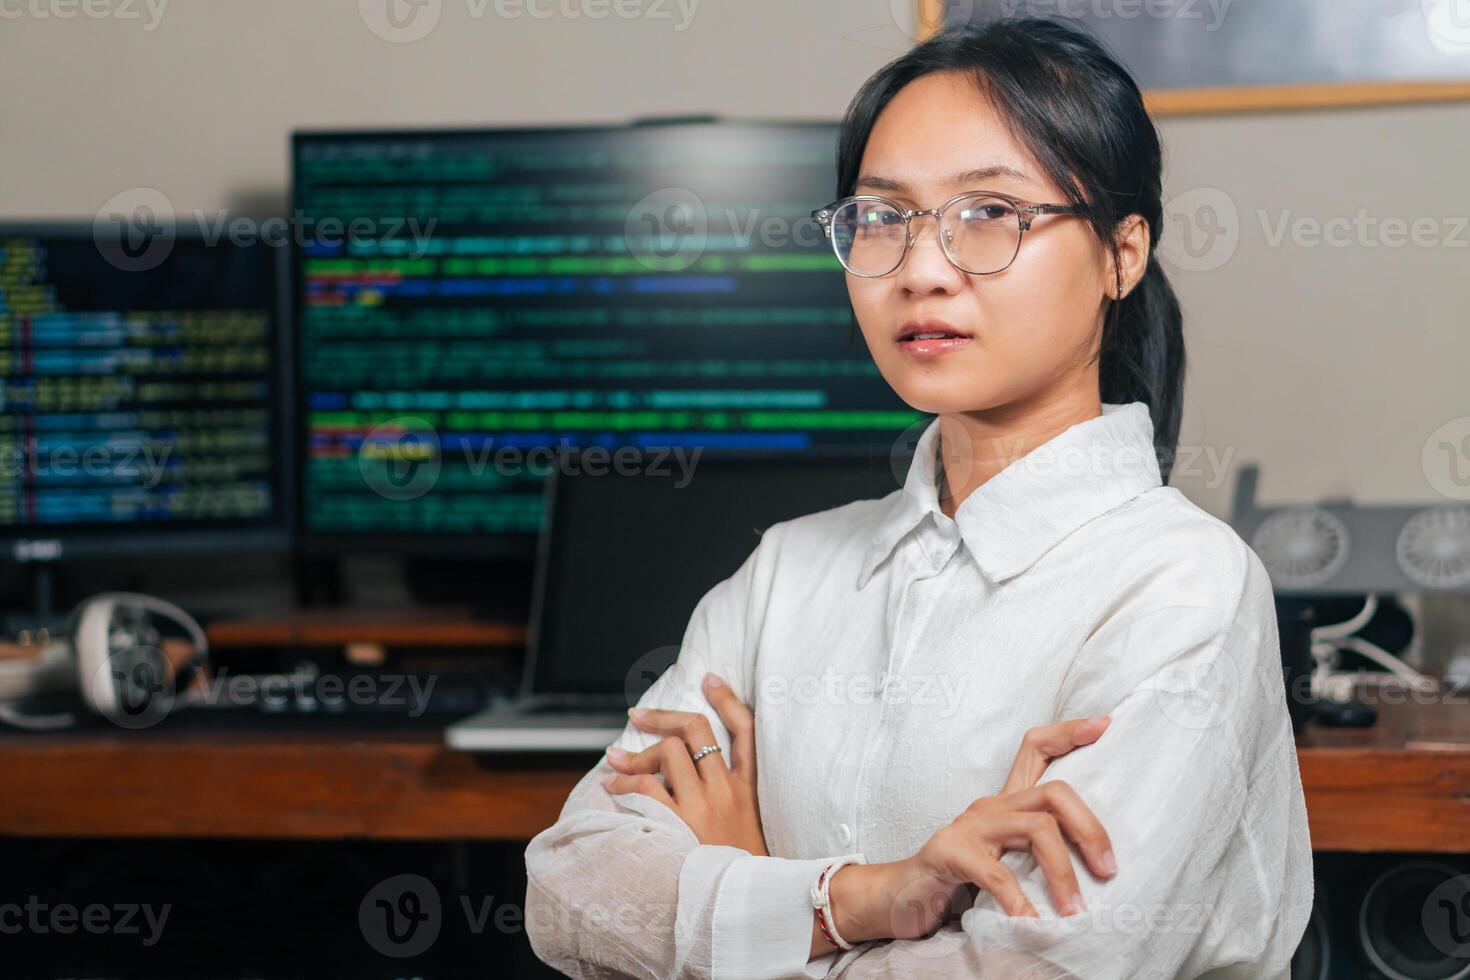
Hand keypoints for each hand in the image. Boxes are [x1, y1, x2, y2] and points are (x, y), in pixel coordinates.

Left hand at [601, 673, 766, 855]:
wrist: (750, 907)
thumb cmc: (745, 872)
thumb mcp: (752, 829)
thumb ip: (732, 800)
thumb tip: (694, 777)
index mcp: (750, 789)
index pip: (747, 728)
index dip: (727, 699)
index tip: (709, 679)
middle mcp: (728, 790)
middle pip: (696, 730)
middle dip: (663, 716)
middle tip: (638, 715)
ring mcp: (704, 805)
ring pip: (668, 751)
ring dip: (637, 753)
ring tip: (616, 759)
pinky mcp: (680, 824)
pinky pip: (646, 787)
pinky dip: (624, 782)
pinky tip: (613, 786)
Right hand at [821, 717, 1116, 951]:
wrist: (898, 897)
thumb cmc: (959, 882)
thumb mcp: (1005, 860)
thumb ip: (1038, 856)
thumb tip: (1100, 871)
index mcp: (1005, 803)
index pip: (1037, 749)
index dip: (1070, 733)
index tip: (1104, 725)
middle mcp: (990, 806)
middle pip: (1053, 791)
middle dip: (1090, 828)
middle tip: (1109, 870)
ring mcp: (968, 826)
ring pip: (1036, 829)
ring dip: (1063, 872)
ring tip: (1075, 911)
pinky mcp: (949, 852)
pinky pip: (996, 873)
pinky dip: (1020, 902)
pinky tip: (1031, 924)